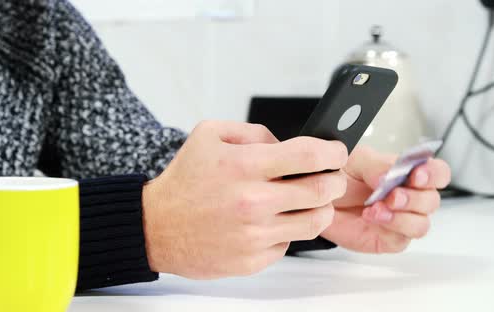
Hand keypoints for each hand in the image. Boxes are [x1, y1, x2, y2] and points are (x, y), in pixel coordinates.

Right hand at [142, 121, 347, 278]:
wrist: (156, 227)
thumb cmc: (184, 182)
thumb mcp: (208, 135)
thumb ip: (253, 132)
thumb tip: (286, 144)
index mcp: (243, 166)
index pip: (308, 155)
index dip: (333, 152)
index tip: (337, 152)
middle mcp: (252, 201)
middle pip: (321, 190)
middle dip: (334, 180)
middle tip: (330, 177)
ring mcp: (254, 234)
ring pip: (314, 221)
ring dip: (320, 207)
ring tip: (308, 200)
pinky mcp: (252, 259)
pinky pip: (289, 243)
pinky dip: (288, 230)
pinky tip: (273, 221)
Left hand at [321, 146, 450, 253]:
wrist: (316, 196)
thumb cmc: (339, 176)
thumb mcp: (354, 159)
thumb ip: (375, 164)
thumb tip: (390, 175)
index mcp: (407, 172)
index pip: (438, 173)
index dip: (434, 174)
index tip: (416, 174)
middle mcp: (409, 197)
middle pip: (432, 201)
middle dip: (414, 198)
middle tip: (392, 194)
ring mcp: (400, 219)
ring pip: (421, 224)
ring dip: (402, 217)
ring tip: (377, 207)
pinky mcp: (387, 238)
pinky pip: (401, 240)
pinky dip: (389, 228)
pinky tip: (371, 217)